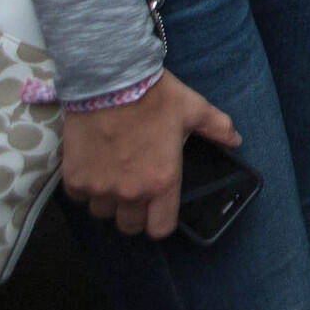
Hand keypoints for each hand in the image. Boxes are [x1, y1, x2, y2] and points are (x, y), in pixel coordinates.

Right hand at [59, 73, 239, 240]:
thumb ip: (218, 128)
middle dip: (133, 213)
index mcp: (162, 181)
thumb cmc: (155, 96)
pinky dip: (85, 186)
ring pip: (102, 212)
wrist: (108, 81)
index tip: (158, 210)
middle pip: (129, 226)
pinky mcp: (75, 179)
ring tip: (114, 175)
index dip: (160, 222)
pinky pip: (79, 196)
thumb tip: (235, 141)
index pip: (160, 228)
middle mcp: (130, 192)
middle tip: (135, 189)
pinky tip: (94, 166)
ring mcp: (99, 188)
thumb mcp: (193, 109)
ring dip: (108, 199)